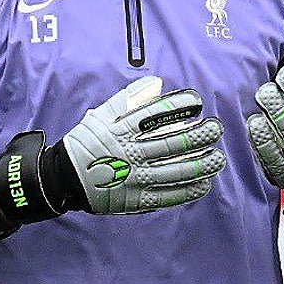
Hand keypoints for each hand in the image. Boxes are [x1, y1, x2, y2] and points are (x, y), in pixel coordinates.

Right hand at [0, 77, 224, 225]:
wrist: (64, 179)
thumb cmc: (86, 143)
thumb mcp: (100, 115)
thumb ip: (128, 99)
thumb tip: (157, 83)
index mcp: (120, 132)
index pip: (153, 116)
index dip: (177, 107)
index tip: (197, 102)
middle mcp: (128, 155)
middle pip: (169, 145)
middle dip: (196, 137)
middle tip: (216, 129)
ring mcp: (132, 179)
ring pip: (172, 172)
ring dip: (198, 166)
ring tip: (218, 159)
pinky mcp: (134, 200)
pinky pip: (165, 196)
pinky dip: (186, 191)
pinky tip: (203, 184)